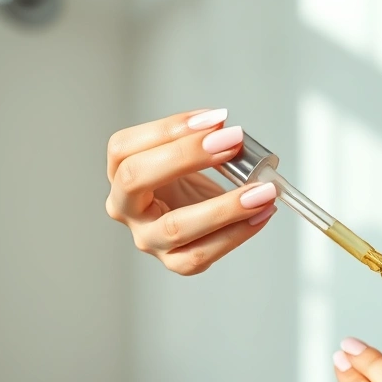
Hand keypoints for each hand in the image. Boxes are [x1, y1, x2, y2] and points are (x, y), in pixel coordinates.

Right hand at [105, 109, 278, 275]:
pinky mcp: (175, 262)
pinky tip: (262, 213)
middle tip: (232, 143)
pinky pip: (203, 253)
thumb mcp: (187, 155)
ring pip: (176, 226)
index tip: (215, 119)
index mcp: (120, 173)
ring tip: (261, 190)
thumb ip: (202, 141)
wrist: (197, 215)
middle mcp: (124, 207)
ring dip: (225, 206)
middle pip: (137, 179)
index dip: (168, 129)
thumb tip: (230, 134)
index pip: (124, 147)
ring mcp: (148, 239)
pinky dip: (239, 232)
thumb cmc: (187, 182)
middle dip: (187, 156)